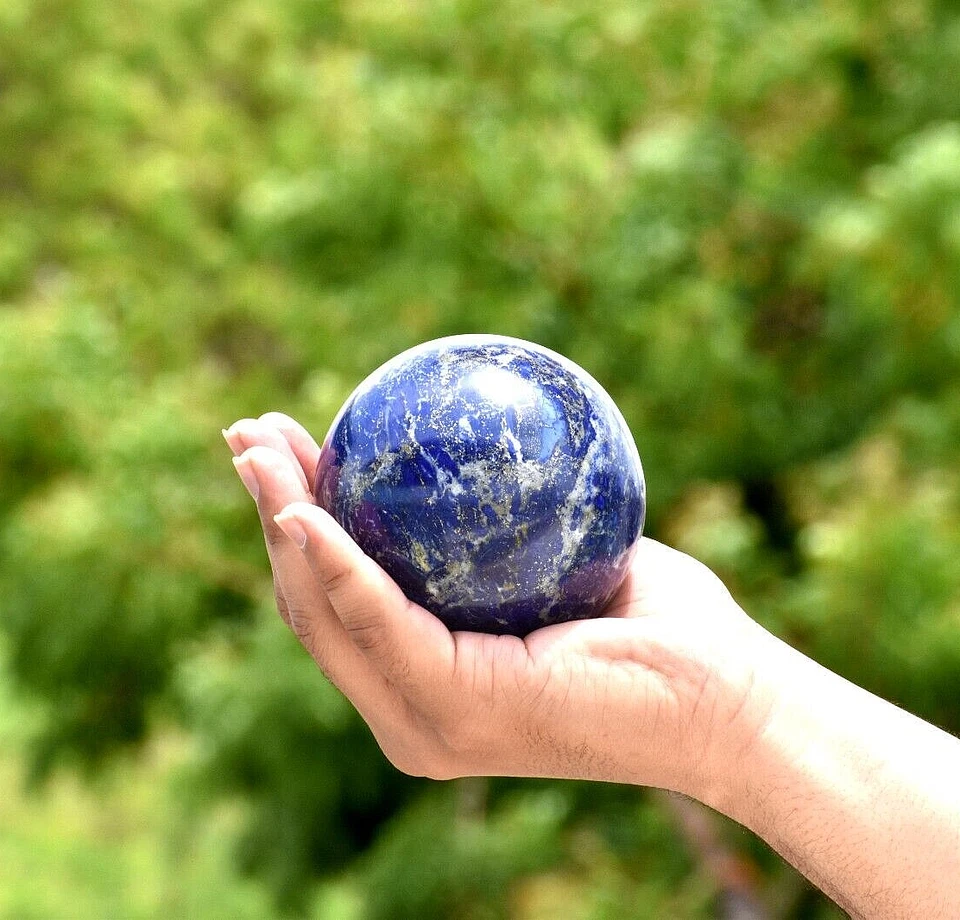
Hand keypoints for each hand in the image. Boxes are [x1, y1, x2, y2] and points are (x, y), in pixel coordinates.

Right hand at [224, 413, 767, 800]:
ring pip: (324, 613)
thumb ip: (498, 530)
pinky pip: (380, 620)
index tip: (284, 450)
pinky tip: (306, 507)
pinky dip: (337, 562)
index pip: (337, 604)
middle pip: (312, 606)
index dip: (296, 527)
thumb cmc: (658, 629)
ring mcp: (427, 721)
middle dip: (270, 513)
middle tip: (248, 437)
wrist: (728, 699)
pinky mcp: (455, 711)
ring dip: (283, 523)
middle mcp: (411, 713)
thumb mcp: (556, 563)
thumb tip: (469, 445)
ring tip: (256, 449)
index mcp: (427, 685)